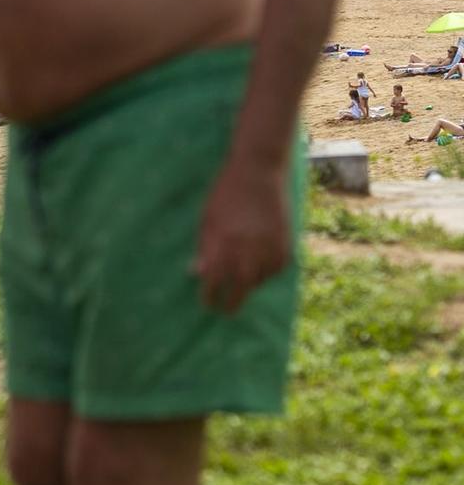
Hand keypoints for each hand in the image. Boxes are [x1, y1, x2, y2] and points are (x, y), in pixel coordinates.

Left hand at [193, 165, 291, 313]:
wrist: (259, 173)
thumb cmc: (225, 194)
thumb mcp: (207, 219)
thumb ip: (205, 248)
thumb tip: (198, 273)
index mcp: (223, 244)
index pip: (214, 282)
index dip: (210, 296)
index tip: (207, 304)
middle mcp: (248, 251)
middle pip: (240, 290)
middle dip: (232, 303)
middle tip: (226, 310)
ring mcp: (270, 249)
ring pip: (259, 281)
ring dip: (249, 285)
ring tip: (241, 283)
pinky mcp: (286, 245)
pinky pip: (275, 269)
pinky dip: (266, 272)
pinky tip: (258, 267)